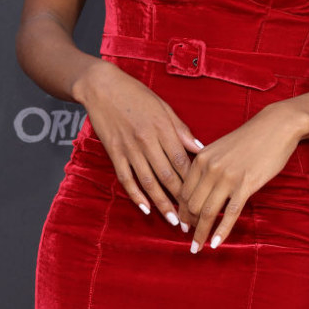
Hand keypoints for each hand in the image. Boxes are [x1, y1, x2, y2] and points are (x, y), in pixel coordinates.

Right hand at [76, 59, 202, 226]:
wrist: (103, 87)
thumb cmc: (138, 96)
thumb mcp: (165, 108)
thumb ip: (181, 131)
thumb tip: (200, 149)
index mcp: (164, 128)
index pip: (182, 161)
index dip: (194, 181)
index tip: (205, 197)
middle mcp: (147, 141)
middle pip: (167, 175)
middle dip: (181, 199)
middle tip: (193, 218)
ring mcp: (129, 149)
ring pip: (148, 181)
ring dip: (162, 203)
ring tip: (174, 221)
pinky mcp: (114, 153)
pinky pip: (126, 178)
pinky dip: (136, 195)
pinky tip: (145, 208)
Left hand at [175, 103, 305, 253]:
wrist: (276, 126)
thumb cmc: (250, 137)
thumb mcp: (220, 148)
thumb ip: (207, 167)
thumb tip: (199, 190)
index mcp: (201, 159)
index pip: (183, 192)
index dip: (181, 211)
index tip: (183, 223)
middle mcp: (210, 169)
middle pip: (191, 205)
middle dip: (189, 224)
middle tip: (190, 237)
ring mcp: (228, 177)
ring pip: (208, 212)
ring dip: (200, 233)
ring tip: (198, 247)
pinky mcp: (246, 184)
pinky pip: (231, 213)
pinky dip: (221, 231)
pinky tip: (216, 243)